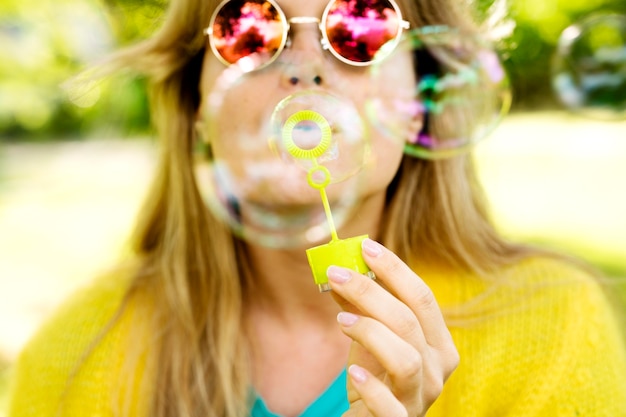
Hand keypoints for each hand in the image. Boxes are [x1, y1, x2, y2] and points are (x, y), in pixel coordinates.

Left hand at [327, 238, 458, 416]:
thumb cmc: (376, 377)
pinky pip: (391, 406)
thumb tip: (341, 269)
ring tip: (340, 321)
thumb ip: (361, 308)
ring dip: (371, 332)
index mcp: (438, 344)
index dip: (395, 269)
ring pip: (405, 359)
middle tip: (336, 274)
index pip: (423, 298)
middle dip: (371, 292)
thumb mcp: (369, 339)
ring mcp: (421, 398)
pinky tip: (353, 372)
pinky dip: (372, 387)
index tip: (365, 246)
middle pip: (410, 322)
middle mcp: (437, 370)